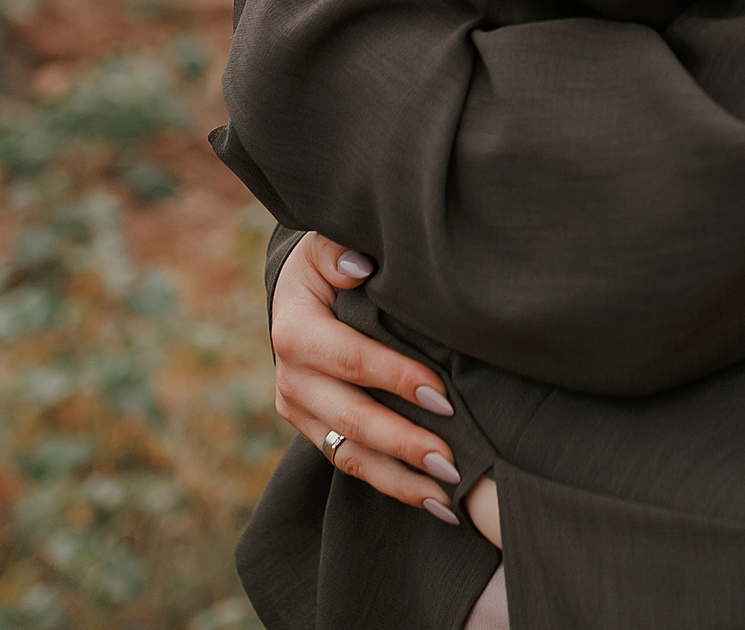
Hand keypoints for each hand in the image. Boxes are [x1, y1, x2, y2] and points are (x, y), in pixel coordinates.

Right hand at [271, 231, 464, 526]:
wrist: (301, 292)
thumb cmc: (332, 262)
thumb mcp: (329, 243)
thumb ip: (339, 250)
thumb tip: (357, 265)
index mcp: (295, 330)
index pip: (352, 359)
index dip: (397, 378)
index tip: (443, 395)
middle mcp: (292, 377)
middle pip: (353, 418)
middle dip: (405, 442)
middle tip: (452, 459)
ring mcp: (299, 410)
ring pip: (352, 454)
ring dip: (402, 478)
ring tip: (450, 492)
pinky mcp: (312, 430)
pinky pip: (352, 465)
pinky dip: (394, 485)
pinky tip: (436, 501)